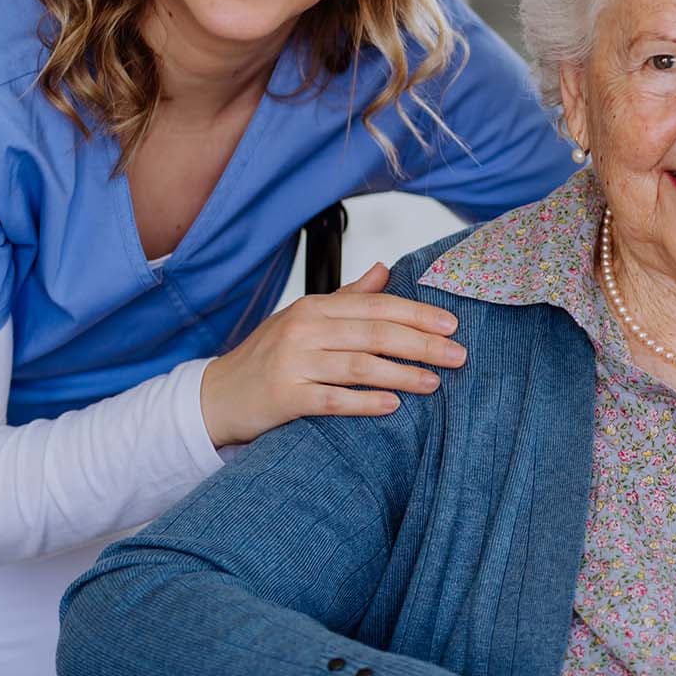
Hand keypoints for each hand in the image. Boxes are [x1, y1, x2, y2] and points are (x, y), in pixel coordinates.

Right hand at [198, 262, 467, 446]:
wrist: (217, 396)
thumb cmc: (269, 357)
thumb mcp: (304, 319)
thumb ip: (348, 297)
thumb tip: (385, 269)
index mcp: (314, 307)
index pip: (376, 305)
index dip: (417, 313)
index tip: (452, 325)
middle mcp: (304, 329)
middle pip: (375, 333)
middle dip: (422, 344)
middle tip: (458, 356)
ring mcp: (294, 363)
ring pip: (360, 366)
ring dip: (402, 374)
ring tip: (434, 383)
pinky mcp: (285, 397)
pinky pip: (334, 399)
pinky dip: (365, 403)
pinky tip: (392, 406)